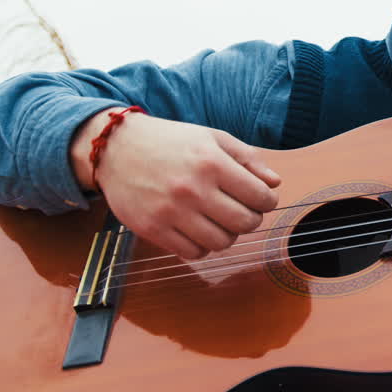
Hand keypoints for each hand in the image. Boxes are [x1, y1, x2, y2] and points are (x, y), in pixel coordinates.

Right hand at [71, 110, 280, 258]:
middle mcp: (192, 188)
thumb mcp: (212, 138)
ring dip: (227, 234)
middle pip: (245, 224)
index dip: (268, 201)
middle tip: (242, 211)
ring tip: (218, 219)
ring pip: (222, 243)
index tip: (261, 199)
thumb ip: (248, 158)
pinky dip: (202, 245)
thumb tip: (275, 184)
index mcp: (211, 162)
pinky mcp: (152, 229)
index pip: (260, 197)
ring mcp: (170, 211)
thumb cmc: (170, 142)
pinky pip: (193, 253)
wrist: (116, 148)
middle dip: (251, 219)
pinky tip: (197, 229)